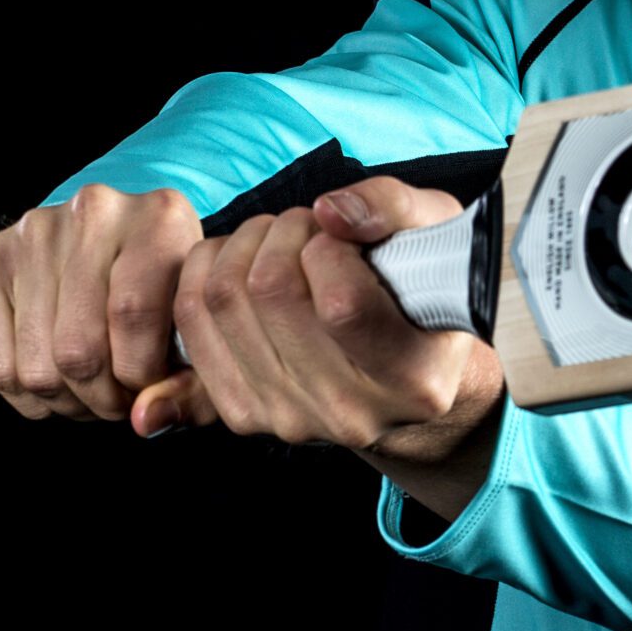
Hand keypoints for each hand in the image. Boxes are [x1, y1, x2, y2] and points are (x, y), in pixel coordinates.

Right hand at [0, 184, 199, 423]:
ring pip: (37, 366)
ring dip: (66, 401)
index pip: (133, 315)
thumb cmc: (165, 289)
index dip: (140, 375)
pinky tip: (55, 383)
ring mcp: (31, 233)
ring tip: (89, 390)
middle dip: (102, 398)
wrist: (113, 241)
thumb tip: (148, 418)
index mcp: (159, 217)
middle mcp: (92, 212)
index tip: (148, 389)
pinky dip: (26, 397)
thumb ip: (193, 380)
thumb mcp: (196, 323)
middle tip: (117, 400)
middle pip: (78, 348)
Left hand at [131, 177, 504, 468]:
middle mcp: (352, 413)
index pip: (341, 304)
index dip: (330, 246)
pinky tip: (245, 264)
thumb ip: (394, 209)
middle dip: (284, 232)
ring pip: (222, 299)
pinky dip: (205, 272)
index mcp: (415, 378)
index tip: (347, 236)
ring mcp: (292, 421)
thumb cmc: (428, 293)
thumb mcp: (440, 234)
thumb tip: (328, 212)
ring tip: (283, 243)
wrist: (414, 378)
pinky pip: (191, 323)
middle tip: (312, 227)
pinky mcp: (245, 415)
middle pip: (270, 291)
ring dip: (245, 245)